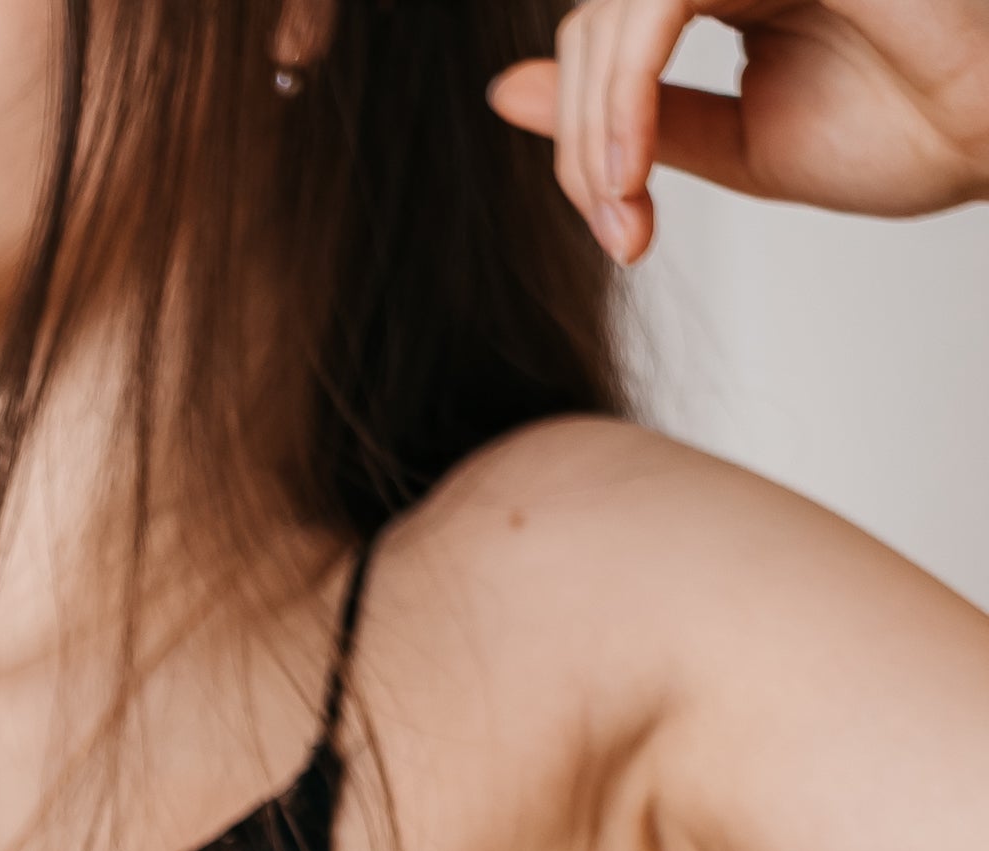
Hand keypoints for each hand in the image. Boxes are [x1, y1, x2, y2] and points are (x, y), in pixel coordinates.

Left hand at [491, 2, 988, 261]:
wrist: (987, 139)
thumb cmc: (897, 136)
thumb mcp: (734, 145)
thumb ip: (628, 120)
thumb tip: (507, 94)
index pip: (602, 37)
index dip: (585, 138)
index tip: (621, 231)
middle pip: (595, 19)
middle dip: (582, 139)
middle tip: (617, 228)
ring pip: (618, 6)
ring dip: (600, 119)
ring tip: (625, 202)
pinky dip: (628, 88)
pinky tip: (636, 163)